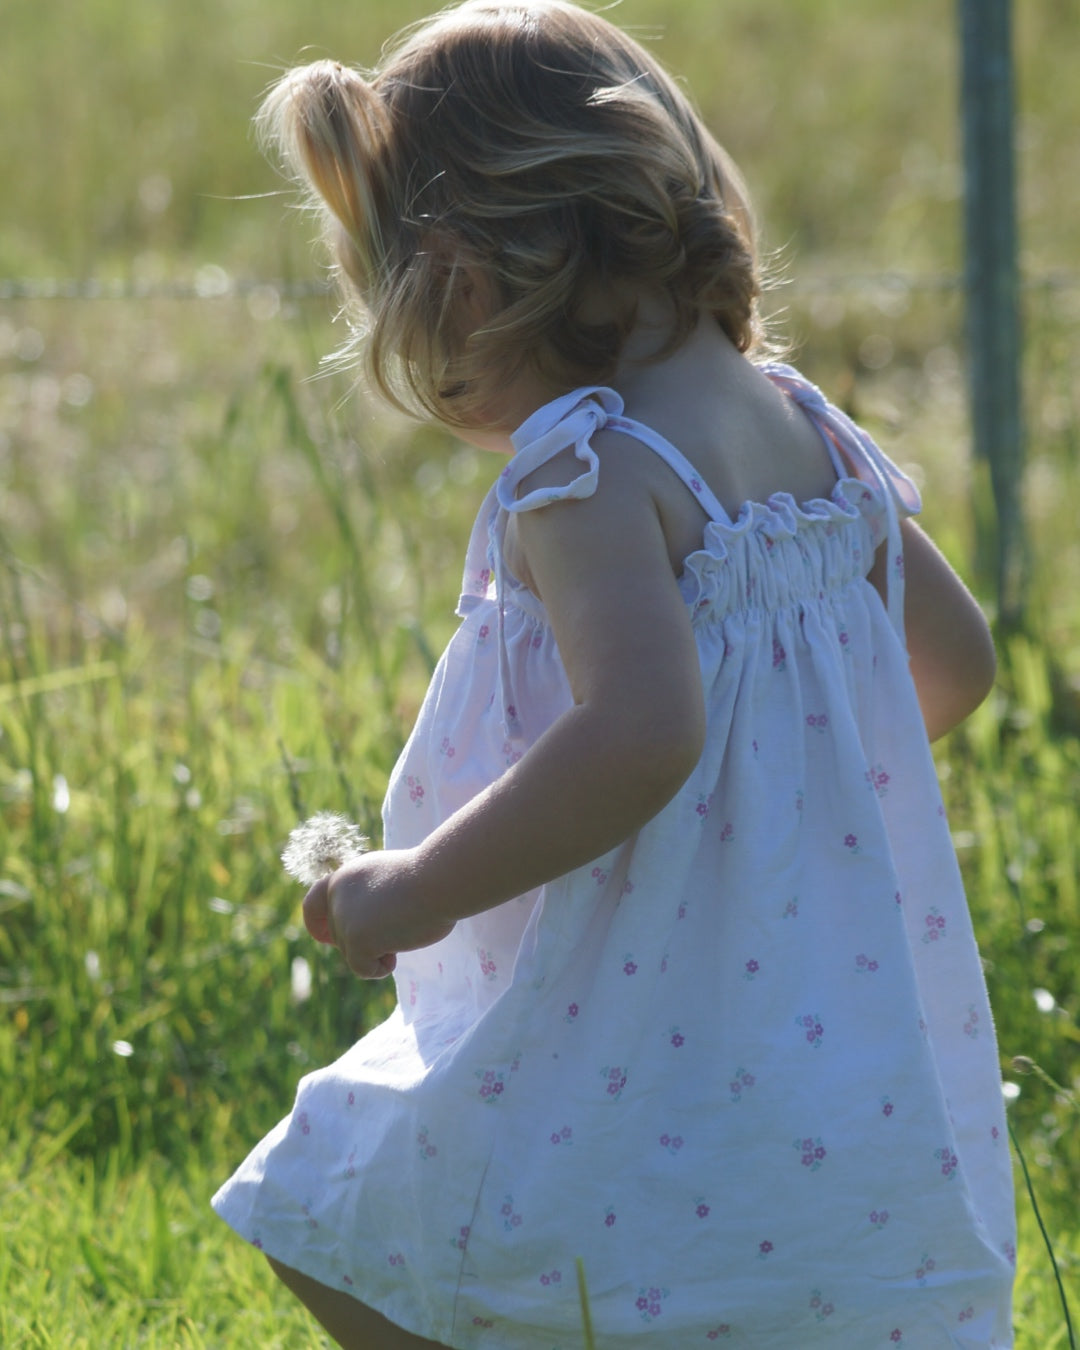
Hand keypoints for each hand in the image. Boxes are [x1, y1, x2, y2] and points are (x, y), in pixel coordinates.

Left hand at [302, 849, 455, 978]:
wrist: (439, 880)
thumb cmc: (428, 879)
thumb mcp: (390, 880)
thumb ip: (370, 898)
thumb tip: (367, 928)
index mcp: (346, 877)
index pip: (312, 904)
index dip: (318, 925)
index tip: (329, 940)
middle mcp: (338, 895)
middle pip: (341, 937)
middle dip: (367, 942)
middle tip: (398, 926)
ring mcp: (344, 918)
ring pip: (353, 954)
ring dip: (379, 952)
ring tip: (404, 929)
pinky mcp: (356, 939)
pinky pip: (363, 969)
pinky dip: (381, 968)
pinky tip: (399, 949)